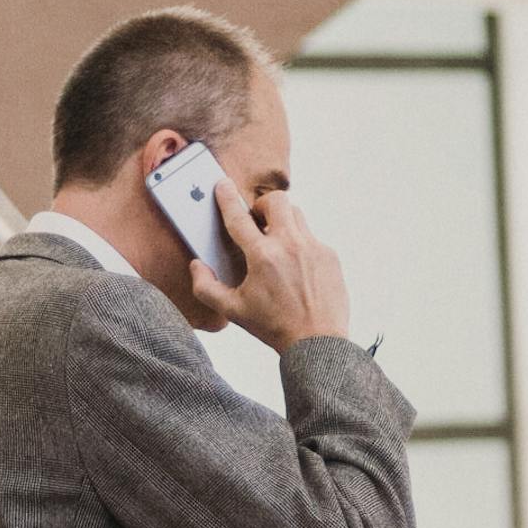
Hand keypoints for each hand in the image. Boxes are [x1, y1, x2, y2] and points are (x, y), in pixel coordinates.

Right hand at [188, 178, 351, 352]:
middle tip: (256, 221)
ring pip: (296, 214)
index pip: (238, 217)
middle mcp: (289, 245)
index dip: (226, 198)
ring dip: (282, 221)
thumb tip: (198, 266)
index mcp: (262, 257)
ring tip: (275, 242)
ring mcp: (313, 248)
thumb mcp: (232, 311)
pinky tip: (295, 267)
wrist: (317, 342)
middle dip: (262, 205)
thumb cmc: (274, 327)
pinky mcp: (330, 255)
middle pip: (275, 200)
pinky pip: (312, 237)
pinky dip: (300, 244)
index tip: (222, 185)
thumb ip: (206, 287)